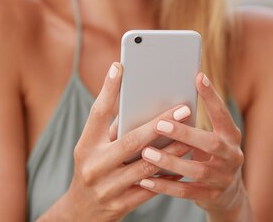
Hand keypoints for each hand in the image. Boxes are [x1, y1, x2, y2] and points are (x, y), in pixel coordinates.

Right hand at [50, 62, 192, 221]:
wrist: (81, 213)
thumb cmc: (93, 168)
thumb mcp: (92, 147)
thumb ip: (111, 128)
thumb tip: (137, 101)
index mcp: (85, 145)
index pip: (97, 113)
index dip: (108, 89)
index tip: (120, 66)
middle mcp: (94, 165)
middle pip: (131, 141)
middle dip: (160, 124)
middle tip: (184, 109)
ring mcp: (108, 187)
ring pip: (147, 166)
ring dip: (173, 150)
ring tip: (192, 135)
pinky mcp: (121, 205)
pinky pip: (151, 188)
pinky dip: (169, 176)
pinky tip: (185, 163)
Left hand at [137, 73, 247, 218]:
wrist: (228, 194)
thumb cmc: (209, 155)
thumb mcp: (209, 137)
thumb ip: (193, 123)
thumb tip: (163, 99)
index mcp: (231, 135)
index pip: (222, 113)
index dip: (212, 96)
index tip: (198, 77)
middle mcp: (231, 156)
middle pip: (211, 143)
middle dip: (185, 133)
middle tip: (160, 124)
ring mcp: (222, 178)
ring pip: (197, 169)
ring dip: (170, 160)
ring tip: (147, 152)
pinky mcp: (210, 197)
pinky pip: (185, 191)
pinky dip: (165, 185)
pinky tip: (146, 180)